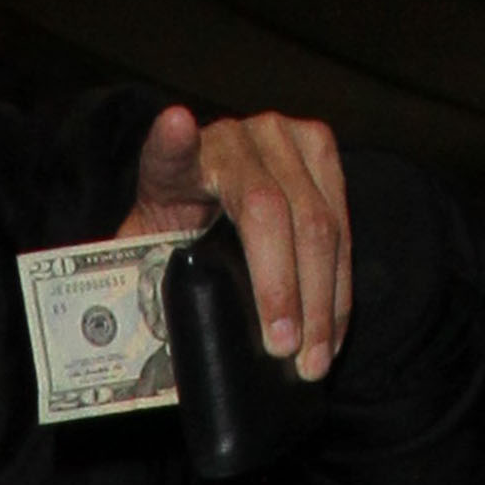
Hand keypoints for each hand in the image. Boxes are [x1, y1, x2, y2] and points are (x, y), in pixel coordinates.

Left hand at [115, 99, 349, 382]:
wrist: (212, 198)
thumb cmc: (178, 239)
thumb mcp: (147, 260)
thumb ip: (142, 284)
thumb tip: (148, 348)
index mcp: (174, 166)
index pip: (168, 152)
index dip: (172, 142)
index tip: (175, 126)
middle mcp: (230, 137)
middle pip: (269, 210)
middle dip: (284, 289)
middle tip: (285, 351)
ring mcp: (280, 135)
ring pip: (318, 222)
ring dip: (322, 300)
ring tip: (316, 359)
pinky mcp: (318, 146)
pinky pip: (343, 221)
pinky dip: (339, 286)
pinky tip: (333, 330)